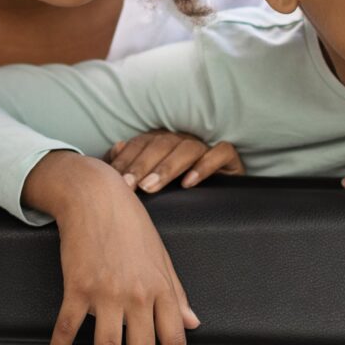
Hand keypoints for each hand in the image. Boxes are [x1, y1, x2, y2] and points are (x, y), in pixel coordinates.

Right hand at [24, 152, 199, 344]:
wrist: (95, 196)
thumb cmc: (129, 222)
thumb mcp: (162, 257)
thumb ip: (177, 293)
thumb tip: (192, 321)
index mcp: (161, 289)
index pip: (175, 340)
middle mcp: (137, 294)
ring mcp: (106, 292)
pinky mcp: (77, 287)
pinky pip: (68, 327)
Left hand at [105, 131, 245, 193]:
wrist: (221, 203)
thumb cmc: (179, 191)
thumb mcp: (151, 180)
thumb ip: (130, 164)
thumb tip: (116, 147)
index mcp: (162, 142)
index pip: (141, 144)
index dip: (126, 160)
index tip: (114, 180)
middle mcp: (183, 141)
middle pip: (161, 144)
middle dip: (142, 165)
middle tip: (130, 186)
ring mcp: (207, 149)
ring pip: (188, 148)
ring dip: (168, 166)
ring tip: (151, 187)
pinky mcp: (230, 160)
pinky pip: (221, 153)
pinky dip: (206, 165)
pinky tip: (189, 182)